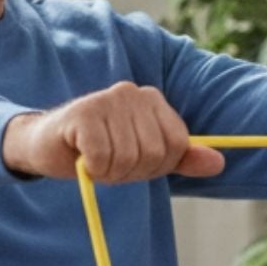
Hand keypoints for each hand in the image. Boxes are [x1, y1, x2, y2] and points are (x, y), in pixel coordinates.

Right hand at [3, 84, 225, 183]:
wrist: (47, 147)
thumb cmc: (99, 151)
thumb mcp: (144, 157)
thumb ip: (180, 159)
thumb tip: (219, 163)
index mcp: (153, 100)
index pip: (177, 145)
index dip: (156, 166)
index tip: (133, 163)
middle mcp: (133, 92)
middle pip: (154, 153)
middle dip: (131, 171)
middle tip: (109, 164)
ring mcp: (107, 99)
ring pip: (128, 157)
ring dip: (109, 172)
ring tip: (94, 161)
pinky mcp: (83, 113)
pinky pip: (102, 157)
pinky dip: (92, 168)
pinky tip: (81, 158)